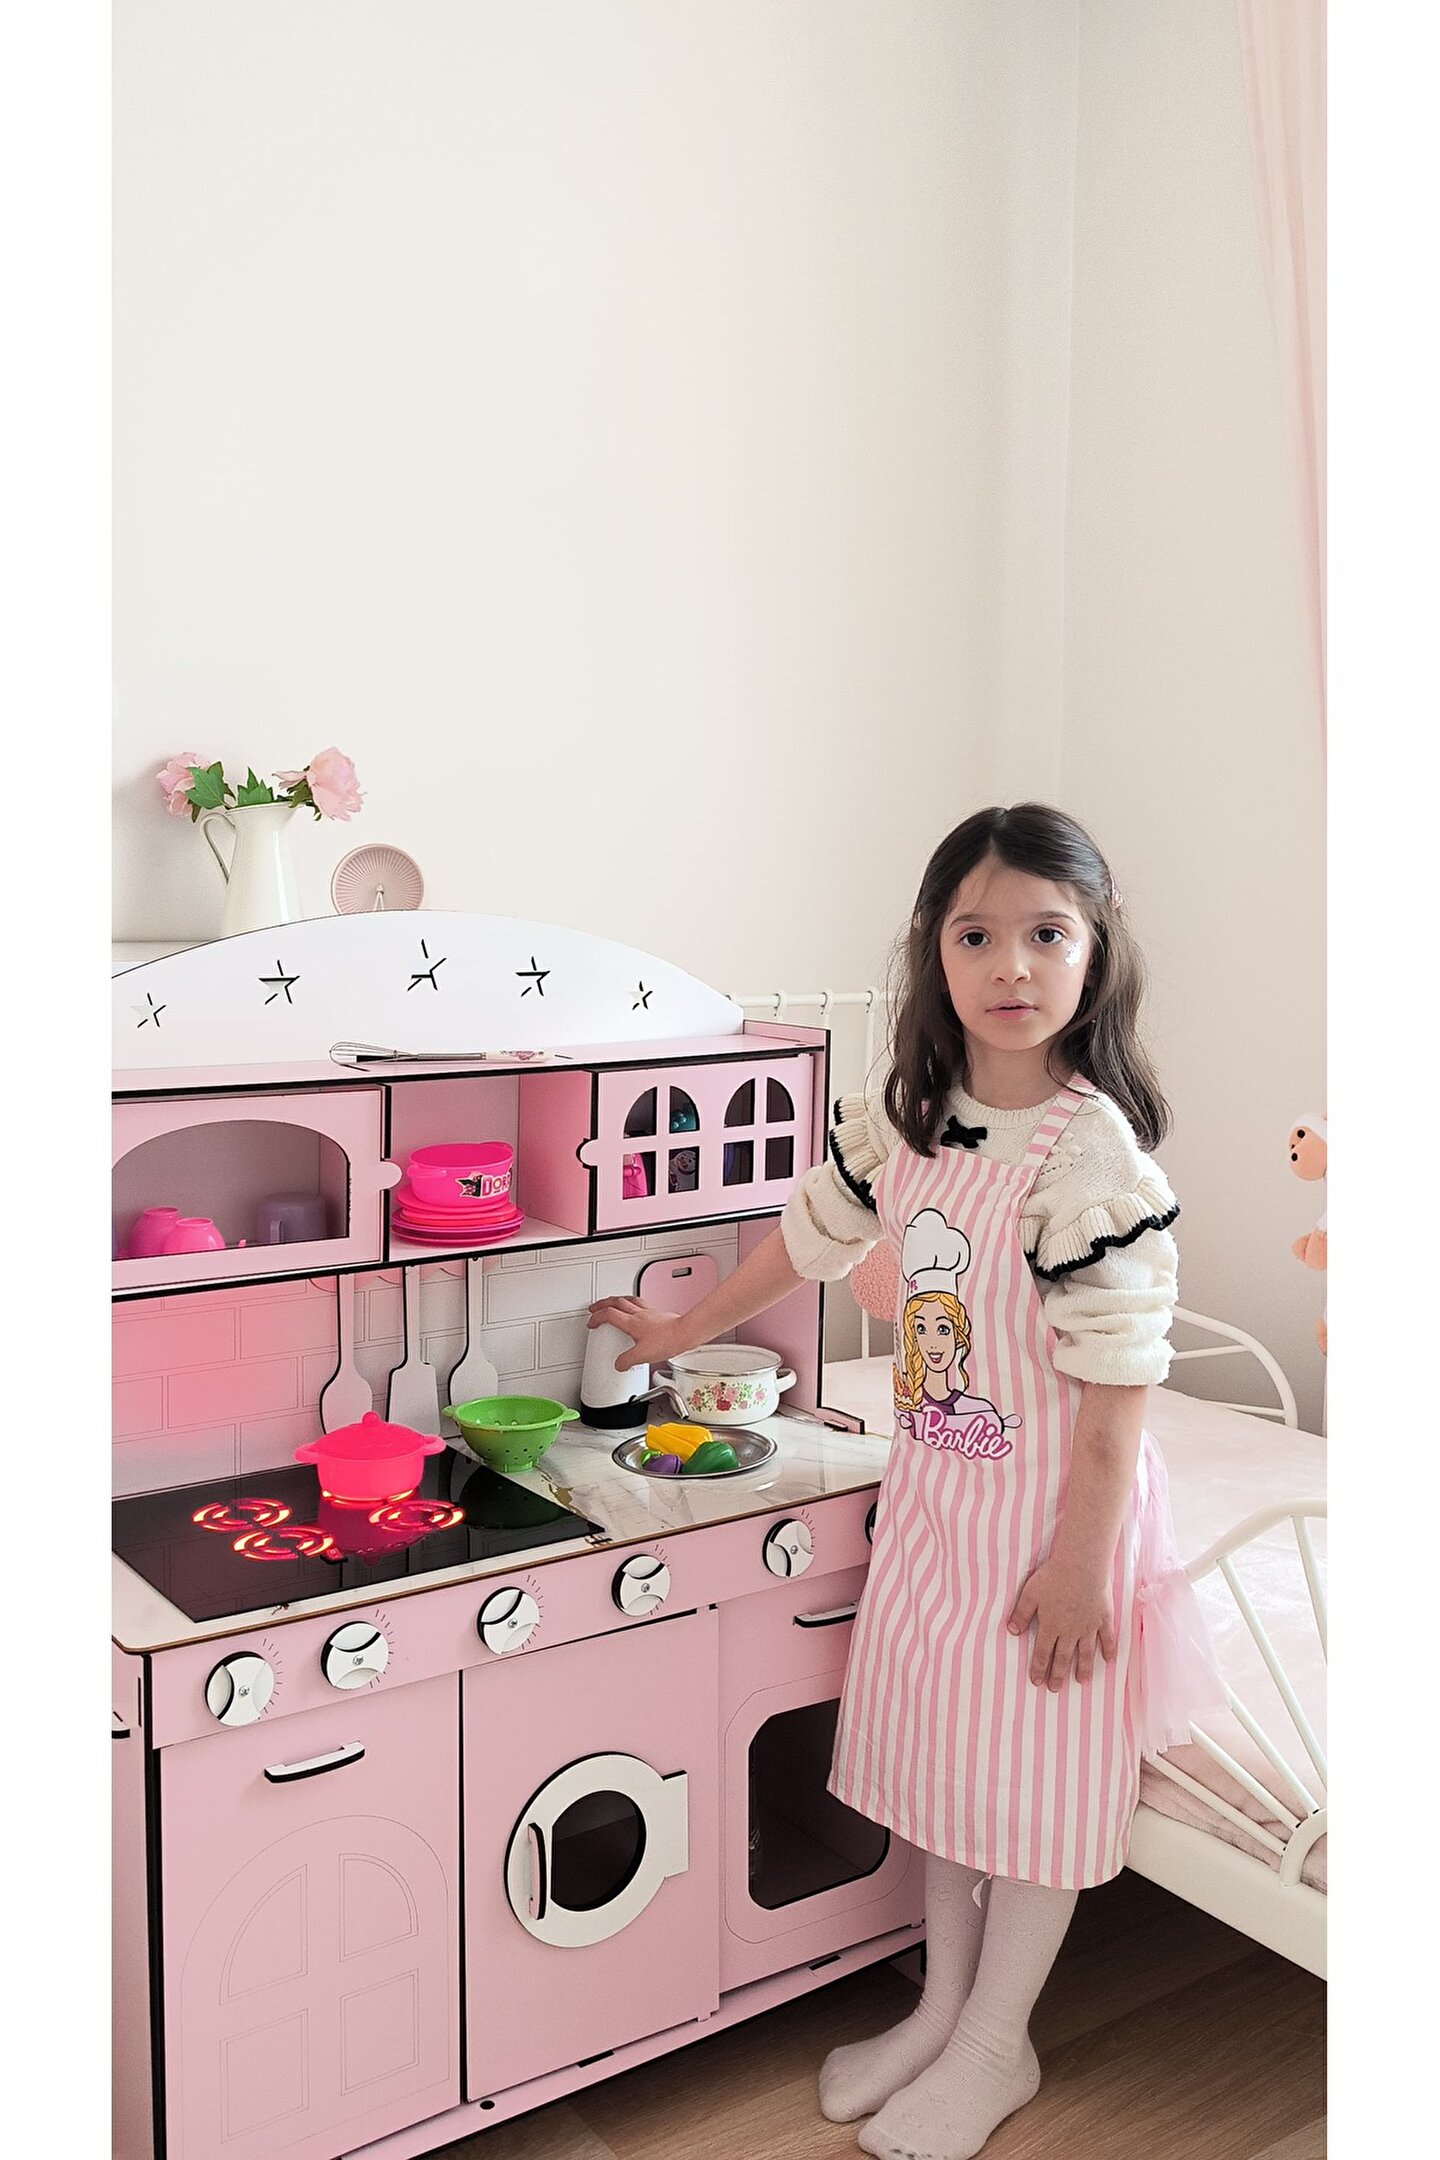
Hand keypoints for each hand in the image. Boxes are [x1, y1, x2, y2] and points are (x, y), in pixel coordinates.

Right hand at [586, 1297, 685, 1372]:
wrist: (686, 1333)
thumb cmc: (669, 1340)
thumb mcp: (642, 1356)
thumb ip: (627, 1361)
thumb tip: (619, 1364)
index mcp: (632, 1322)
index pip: (609, 1315)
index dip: (597, 1317)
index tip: (592, 1322)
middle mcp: (640, 1314)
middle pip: (616, 1302)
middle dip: (602, 1304)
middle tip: (595, 1307)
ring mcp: (649, 1312)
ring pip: (628, 1299)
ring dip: (617, 1300)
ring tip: (612, 1303)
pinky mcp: (658, 1314)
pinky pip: (641, 1304)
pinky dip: (633, 1304)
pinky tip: (636, 1310)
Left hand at [1007, 1554, 1115, 1689]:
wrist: (1081, 1567)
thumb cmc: (1053, 1577)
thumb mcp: (1030, 1594)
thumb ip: (1021, 1614)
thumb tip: (1011, 1632)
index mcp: (1051, 1626)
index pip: (1043, 1653)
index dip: (1039, 1668)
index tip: (1038, 1682)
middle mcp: (1070, 1631)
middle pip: (1064, 1657)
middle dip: (1058, 1674)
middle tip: (1055, 1689)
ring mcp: (1088, 1626)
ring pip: (1086, 1653)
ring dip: (1084, 1668)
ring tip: (1082, 1681)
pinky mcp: (1103, 1618)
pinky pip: (1107, 1638)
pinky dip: (1109, 1650)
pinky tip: (1109, 1660)